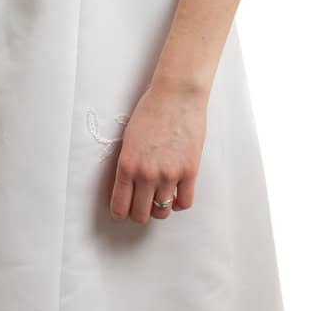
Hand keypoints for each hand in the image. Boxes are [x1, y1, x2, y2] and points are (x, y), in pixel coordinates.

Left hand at [109, 79, 207, 223]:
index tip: (121, 214)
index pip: (120, 204)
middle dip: (138, 214)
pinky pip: (185, 202)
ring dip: (159, 209)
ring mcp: (169, 174)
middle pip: (141, 214)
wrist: (176, 96)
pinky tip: (175, 194)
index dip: (120, 213)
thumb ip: (129, 164)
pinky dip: (179, 203)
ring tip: (158, 200)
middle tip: (140, 208)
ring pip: (163, 211)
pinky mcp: (190, 172)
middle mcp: (146, 174)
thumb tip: (129, 186)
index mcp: (127, 164)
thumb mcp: (129, 138)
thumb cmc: (151, 111)